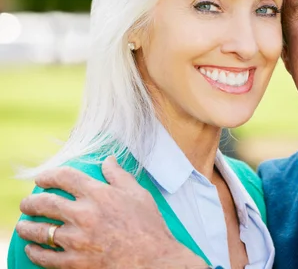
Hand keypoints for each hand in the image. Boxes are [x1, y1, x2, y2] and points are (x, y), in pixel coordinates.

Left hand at [16, 156, 206, 268]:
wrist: (153, 260)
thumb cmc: (148, 226)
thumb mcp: (138, 194)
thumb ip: (119, 176)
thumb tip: (108, 160)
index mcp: (98, 194)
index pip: (64, 177)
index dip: (48, 175)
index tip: (41, 179)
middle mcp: (83, 214)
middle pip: (45, 203)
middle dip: (31, 202)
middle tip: (27, 204)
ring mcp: (77, 239)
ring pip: (40, 231)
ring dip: (27, 227)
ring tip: (23, 226)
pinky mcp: (74, 262)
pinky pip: (46, 257)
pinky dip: (35, 252)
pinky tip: (32, 248)